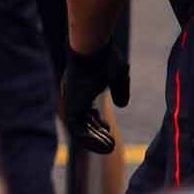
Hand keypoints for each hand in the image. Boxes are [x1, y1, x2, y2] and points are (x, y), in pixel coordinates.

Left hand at [60, 38, 127, 153]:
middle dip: (94, 132)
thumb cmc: (105, 57)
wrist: (92, 48)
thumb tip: (122, 105)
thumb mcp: (117, 76)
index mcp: (81, 87)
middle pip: (80, 121)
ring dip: (94, 138)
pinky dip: (89, 138)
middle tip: (109, 142)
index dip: (94, 121)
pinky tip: (105, 142)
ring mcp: (71, 100)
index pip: (83, 110)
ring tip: (109, 146)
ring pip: (78, 127)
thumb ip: (120, 91)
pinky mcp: (72, 105)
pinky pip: (77, 129)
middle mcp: (73, 95)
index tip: (105, 126)